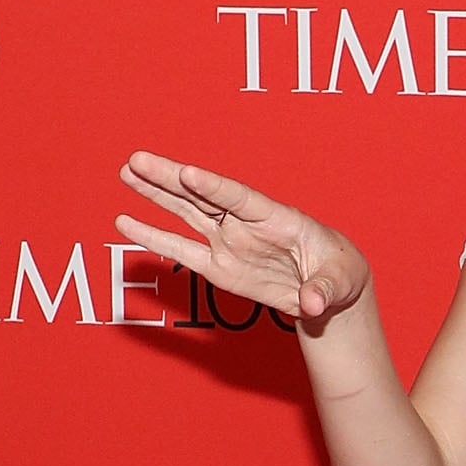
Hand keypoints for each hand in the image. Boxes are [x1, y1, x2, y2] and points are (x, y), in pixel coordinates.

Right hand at [114, 153, 370, 326]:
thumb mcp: (339, 282)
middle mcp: (246, 224)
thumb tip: (312, 305)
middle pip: (202, 196)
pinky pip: (181, 250)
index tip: (187, 173)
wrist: (330, 290)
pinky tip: (125, 222)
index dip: (214, 187)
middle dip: (170, 178)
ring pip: (186, 212)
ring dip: (155, 194)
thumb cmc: (338, 275)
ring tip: (126, 172)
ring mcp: (229, 241)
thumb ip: (323, 290)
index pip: (240, 198)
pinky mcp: (218, 265)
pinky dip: (154, 237)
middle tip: (137, 159)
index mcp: (277, 218)